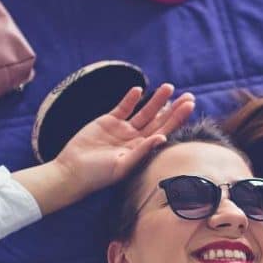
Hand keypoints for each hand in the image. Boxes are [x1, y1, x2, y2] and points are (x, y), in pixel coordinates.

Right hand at [54, 83, 195, 198]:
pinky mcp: (107, 121)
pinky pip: (122, 108)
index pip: (165, 131)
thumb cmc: (98, 175)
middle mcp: (135, 139)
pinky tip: (139, 90)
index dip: (177, 118)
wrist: (72, 170)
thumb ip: (143, 151)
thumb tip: (163, 138)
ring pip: (144, 112)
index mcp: (142, 150)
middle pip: (159, 120)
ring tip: (169, 87)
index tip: (189, 106)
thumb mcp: (123, 165)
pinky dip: (130, 98)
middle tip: (189, 96)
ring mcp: (122, 129)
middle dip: (173, 108)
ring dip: (156, 100)